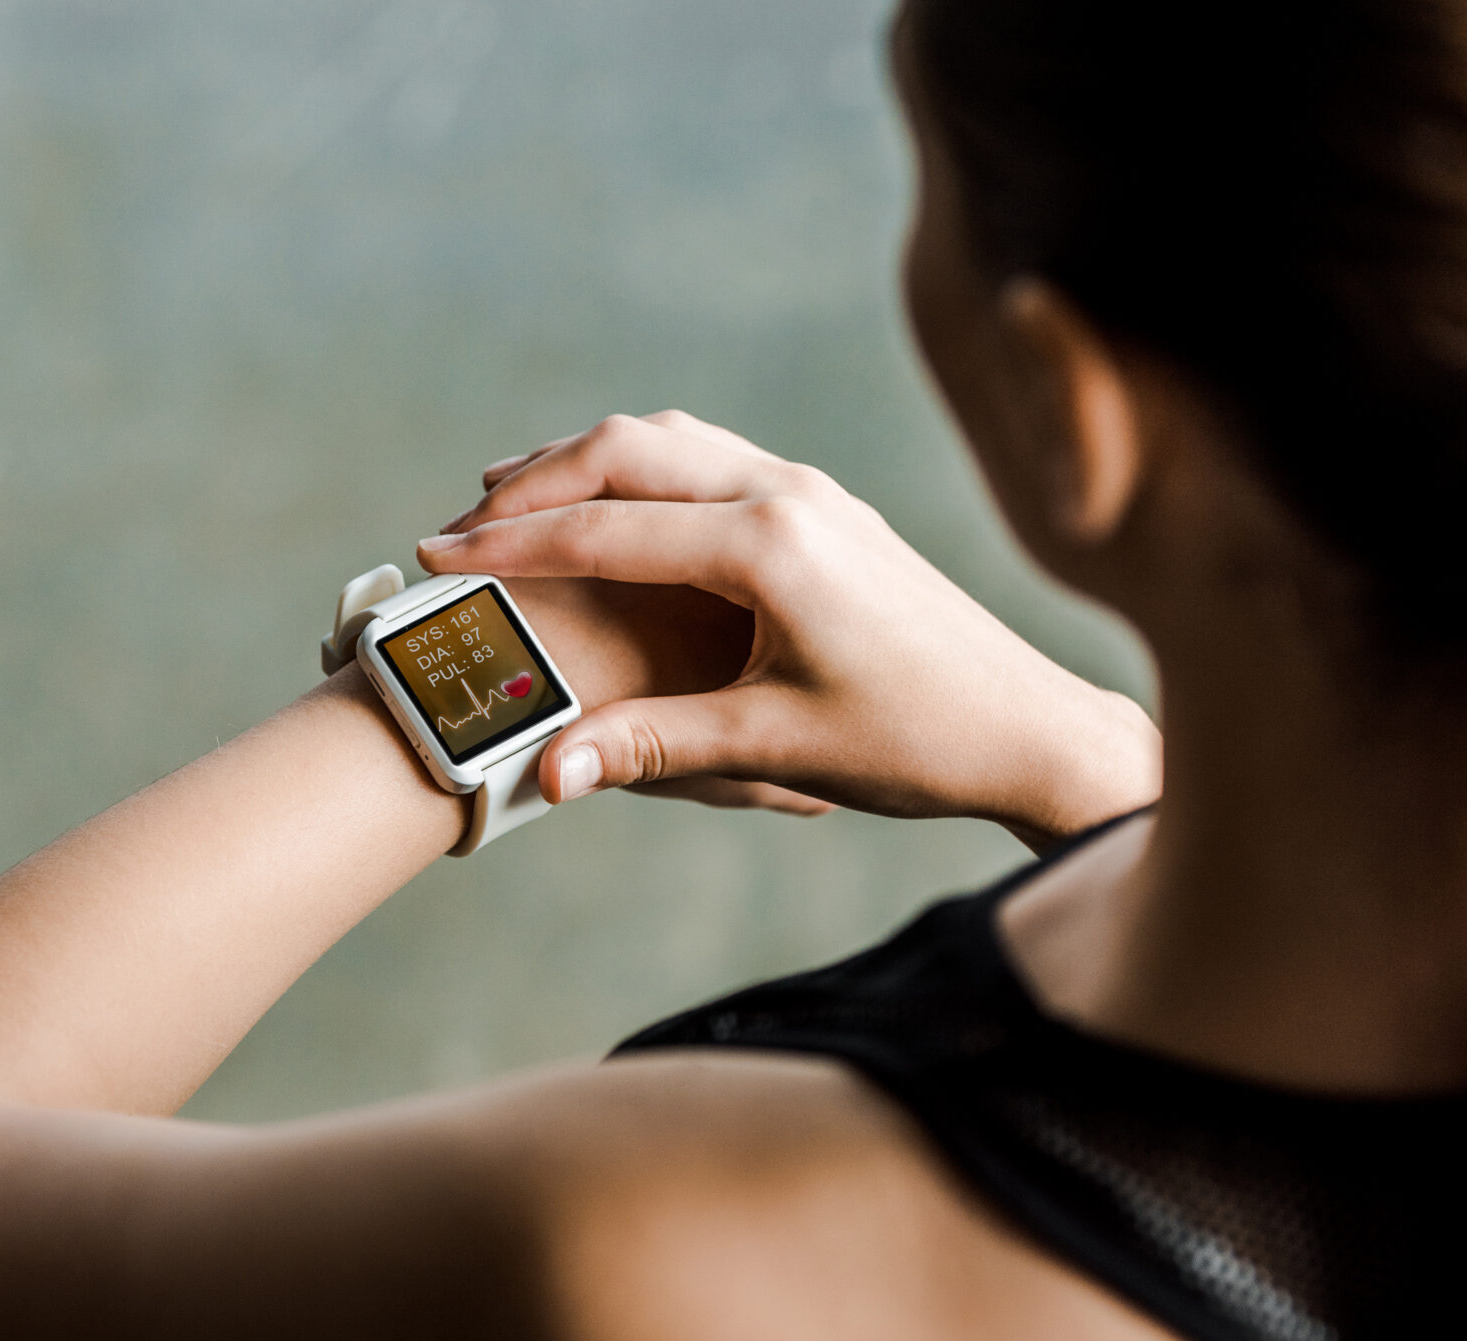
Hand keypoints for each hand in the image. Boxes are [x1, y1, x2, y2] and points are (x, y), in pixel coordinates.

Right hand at [420, 412, 1160, 846]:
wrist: (1029, 727)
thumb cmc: (913, 741)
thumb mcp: (772, 747)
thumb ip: (653, 745)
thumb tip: (548, 773)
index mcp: (771, 546)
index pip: (608, 527)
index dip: (512, 545)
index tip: (436, 554)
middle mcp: (790, 494)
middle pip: (628, 448)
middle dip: (533, 481)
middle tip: (459, 524)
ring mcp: (813, 491)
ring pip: (669, 440)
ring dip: (585, 464)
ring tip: (511, 502)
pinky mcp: (826, 507)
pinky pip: (708, 458)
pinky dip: (638, 472)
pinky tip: (609, 513)